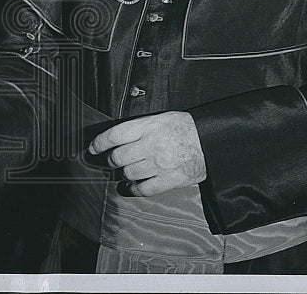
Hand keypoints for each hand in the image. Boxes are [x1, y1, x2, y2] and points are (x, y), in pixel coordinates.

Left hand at [87, 111, 205, 196]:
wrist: (213, 142)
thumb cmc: (187, 128)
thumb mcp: (162, 118)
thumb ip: (141, 127)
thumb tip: (118, 137)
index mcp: (149, 127)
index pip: (115, 135)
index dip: (99, 143)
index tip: (93, 148)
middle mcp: (152, 145)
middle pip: (119, 157)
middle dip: (111, 160)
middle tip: (112, 160)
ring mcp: (160, 164)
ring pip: (129, 173)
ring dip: (124, 173)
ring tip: (126, 170)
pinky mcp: (170, 180)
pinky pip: (144, 189)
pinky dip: (134, 189)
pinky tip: (132, 186)